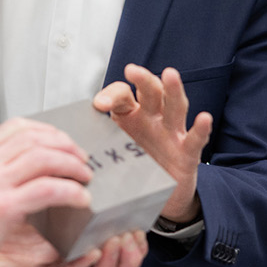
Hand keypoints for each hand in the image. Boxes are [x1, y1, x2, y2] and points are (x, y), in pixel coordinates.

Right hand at [0, 118, 93, 266]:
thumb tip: (26, 167)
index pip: (17, 127)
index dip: (48, 132)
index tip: (64, 143)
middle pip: (35, 138)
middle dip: (66, 146)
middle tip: (82, 160)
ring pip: (44, 158)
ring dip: (72, 165)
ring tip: (85, 178)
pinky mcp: (2, 206)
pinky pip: (47, 189)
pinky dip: (70, 191)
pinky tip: (81, 200)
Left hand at [93, 64, 212, 222]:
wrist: (159, 196)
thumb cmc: (133, 168)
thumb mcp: (111, 152)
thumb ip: (93, 144)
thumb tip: (62, 144)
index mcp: (130, 116)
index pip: (121, 95)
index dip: (110, 95)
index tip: (99, 106)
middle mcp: (152, 119)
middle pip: (150, 92)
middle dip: (142, 79)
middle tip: (132, 70)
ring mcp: (171, 133)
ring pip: (174, 107)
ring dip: (173, 90)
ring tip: (169, 74)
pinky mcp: (187, 153)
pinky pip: (195, 139)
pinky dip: (200, 129)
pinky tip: (203, 118)